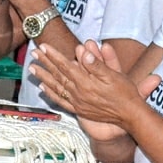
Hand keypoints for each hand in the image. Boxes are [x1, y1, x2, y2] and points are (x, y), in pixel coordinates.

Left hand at [31, 40, 159, 137]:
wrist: (130, 116)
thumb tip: (83, 53)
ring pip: (56, 87)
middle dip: (45, 63)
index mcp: (86, 83)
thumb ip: (96, 64)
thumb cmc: (124, 93)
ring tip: (32, 68)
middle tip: (33, 53)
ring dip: (43, 76)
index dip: (54, 55)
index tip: (43, 46)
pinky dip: (51, 93)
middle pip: (58, 75)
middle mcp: (79, 93)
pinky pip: (61, 101)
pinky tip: (43, 87)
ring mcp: (78, 103)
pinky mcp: (79, 110)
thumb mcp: (114, 75)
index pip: (66, 66)